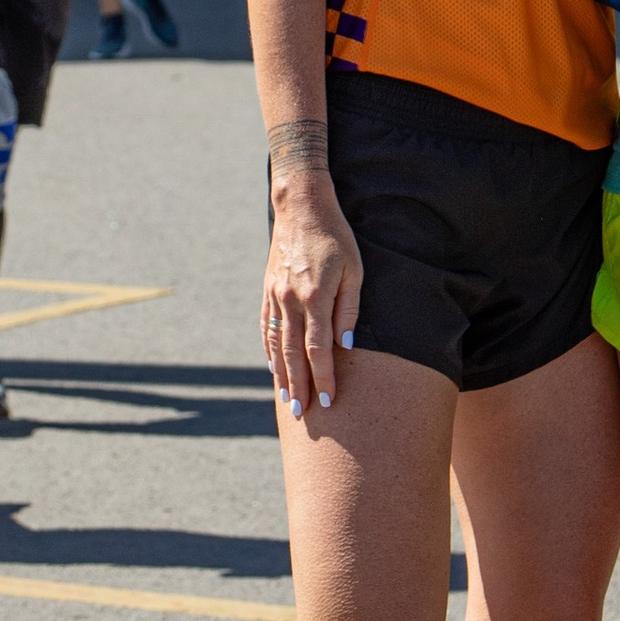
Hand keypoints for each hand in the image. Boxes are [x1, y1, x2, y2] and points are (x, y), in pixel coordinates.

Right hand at [264, 176, 362, 420]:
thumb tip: (345, 347)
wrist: (301, 207)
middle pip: (293, 353)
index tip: (329, 400)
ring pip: (276, 344)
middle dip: (299, 385)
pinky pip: (266, 327)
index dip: (323, 377)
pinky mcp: (267, 290)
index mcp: (314, 296)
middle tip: (302, 414)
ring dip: (282, 374)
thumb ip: (348, 310)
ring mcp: (274, 296)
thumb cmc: (336, 237)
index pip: (318, 348)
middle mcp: (290, 300)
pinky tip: (273, 367)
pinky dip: (268, 350)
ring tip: (287, 399)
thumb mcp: (353, 270)